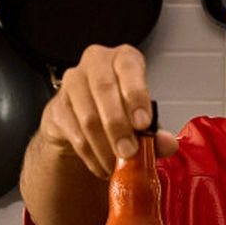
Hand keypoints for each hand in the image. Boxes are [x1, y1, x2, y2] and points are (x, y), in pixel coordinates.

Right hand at [35, 44, 180, 179]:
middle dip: (118, 126)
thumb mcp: (142, 119)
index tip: (143, 123)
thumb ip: (156, 131)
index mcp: (123, 58)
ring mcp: (72, 82)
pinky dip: (91, 155)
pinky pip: (75, 134)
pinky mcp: (57, 107)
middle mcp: (96, 63)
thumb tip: (168, 143)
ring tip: (117, 164)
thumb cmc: (119, 110)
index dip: (136, 95)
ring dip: (105, 146)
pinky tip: (102, 166)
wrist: (84, 120)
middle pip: (104, 90)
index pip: (128, 67)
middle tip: (129, 152)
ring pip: (88, 116)